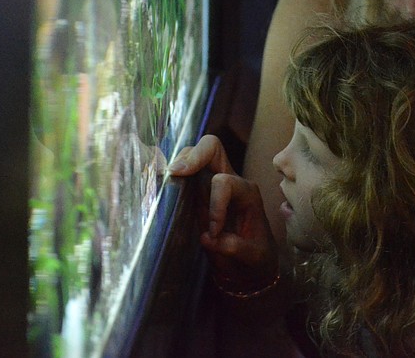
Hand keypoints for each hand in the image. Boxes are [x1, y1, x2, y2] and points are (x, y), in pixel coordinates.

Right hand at [169, 135, 279, 288]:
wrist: (250, 266)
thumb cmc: (256, 259)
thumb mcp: (255, 257)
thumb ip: (236, 247)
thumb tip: (208, 237)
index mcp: (246, 192)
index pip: (224, 182)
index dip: (215, 205)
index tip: (213, 233)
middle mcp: (229, 182)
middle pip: (211, 148)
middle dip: (192, 155)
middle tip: (174, 172)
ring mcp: (210, 185)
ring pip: (192, 156)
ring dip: (177, 164)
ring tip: (164, 178)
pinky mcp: (195, 195)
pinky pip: (181, 175)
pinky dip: (169, 176)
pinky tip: (158, 183)